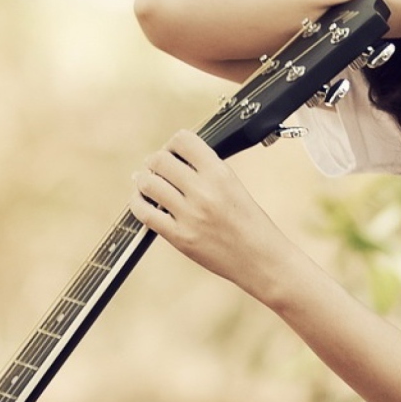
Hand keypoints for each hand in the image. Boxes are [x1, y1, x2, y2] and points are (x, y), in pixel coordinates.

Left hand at [130, 132, 287, 294]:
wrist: (262, 260)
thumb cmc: (251, 224)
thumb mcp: (234, 187)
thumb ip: (207, 172)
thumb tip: (175, 159)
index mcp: (221, 174)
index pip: (183, 141)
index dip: (173, 143)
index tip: (173, 151)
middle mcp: (204, 191)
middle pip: (160, 160)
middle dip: (155, 161)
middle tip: (156, 167)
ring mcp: (190, 215)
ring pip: (148, 183)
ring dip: (143, 179)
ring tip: (145, 181)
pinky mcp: (179, 237)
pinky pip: (145, 213)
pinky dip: (138, 203)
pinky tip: (141, 201)